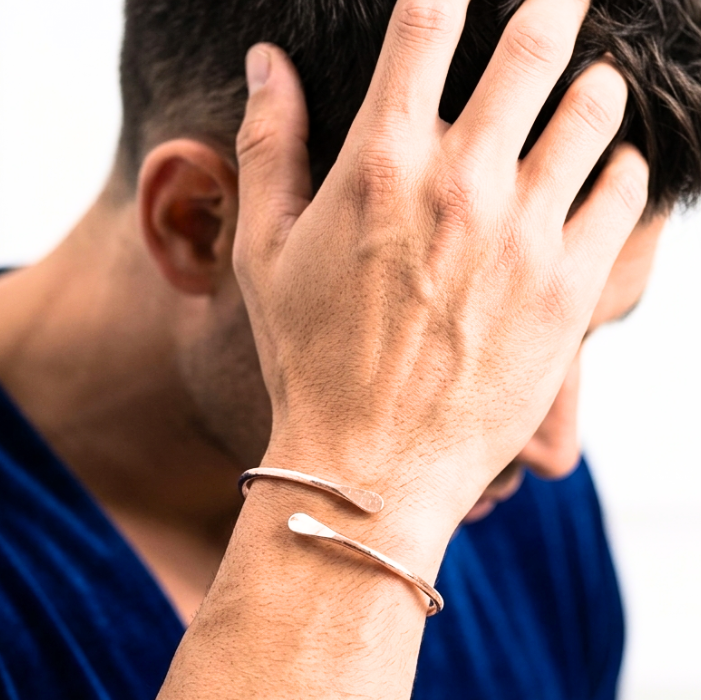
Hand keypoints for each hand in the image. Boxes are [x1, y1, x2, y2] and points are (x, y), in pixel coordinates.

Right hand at [234, 0, 647, 530]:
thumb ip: (267, 146)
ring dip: (589, 88)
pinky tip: (595, 179)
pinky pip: (623, 190)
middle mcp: (461, 182)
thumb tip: (263, 61)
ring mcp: (525, 233)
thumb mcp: (265, 254)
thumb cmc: (309, 361)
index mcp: (381, 163)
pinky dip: (617, 169)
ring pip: (594, 107)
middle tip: (558, 2)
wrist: (372, 465)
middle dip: (553, 6)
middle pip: (536, 40)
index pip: (426, 21)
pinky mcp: (571, 287)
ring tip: (579, 96)